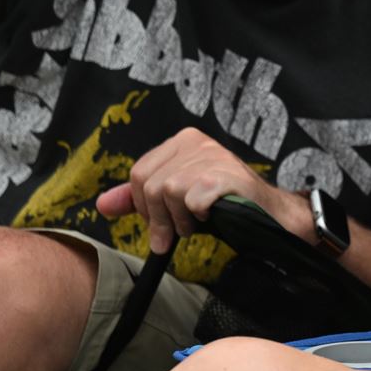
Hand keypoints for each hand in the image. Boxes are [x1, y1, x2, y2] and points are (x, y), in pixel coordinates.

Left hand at [96, 127, 308, 252]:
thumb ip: (138, 199)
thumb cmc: (222, 205)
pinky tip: (213, 215)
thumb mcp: (176, 199)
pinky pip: (191, 201)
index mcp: (183, 140)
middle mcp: (197, 142)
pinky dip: (198, 217)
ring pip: (168, 193)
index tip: (160, 221)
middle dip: (159, 217)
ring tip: (197, 222)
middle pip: (149, 184)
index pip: (139, 173)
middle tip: (177, 230)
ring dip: (180, 220)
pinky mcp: (225, 175)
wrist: (268, 215)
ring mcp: (212, 156)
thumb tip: (102, 205)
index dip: (143, 205)